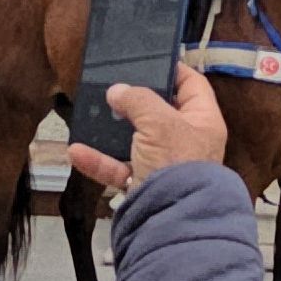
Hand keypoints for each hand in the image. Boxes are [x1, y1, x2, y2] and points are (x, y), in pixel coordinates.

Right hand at [68, 65, 226, 191]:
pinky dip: (99, 161)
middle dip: (135, 102)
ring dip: (111, 132)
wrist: (173, 220)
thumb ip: (137, 100)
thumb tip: (118, 92)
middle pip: (159, 113)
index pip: (192, 85)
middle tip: (114, 87)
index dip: (172, 69)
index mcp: (203, 120)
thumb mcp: (159, 122)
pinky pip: (119, 168)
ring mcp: (165, 164)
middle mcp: (187, 141)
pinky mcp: (145, 185)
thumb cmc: (179, 167)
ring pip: (135, 141)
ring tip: (93, 115)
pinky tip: (77, 152)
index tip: (149, 59)